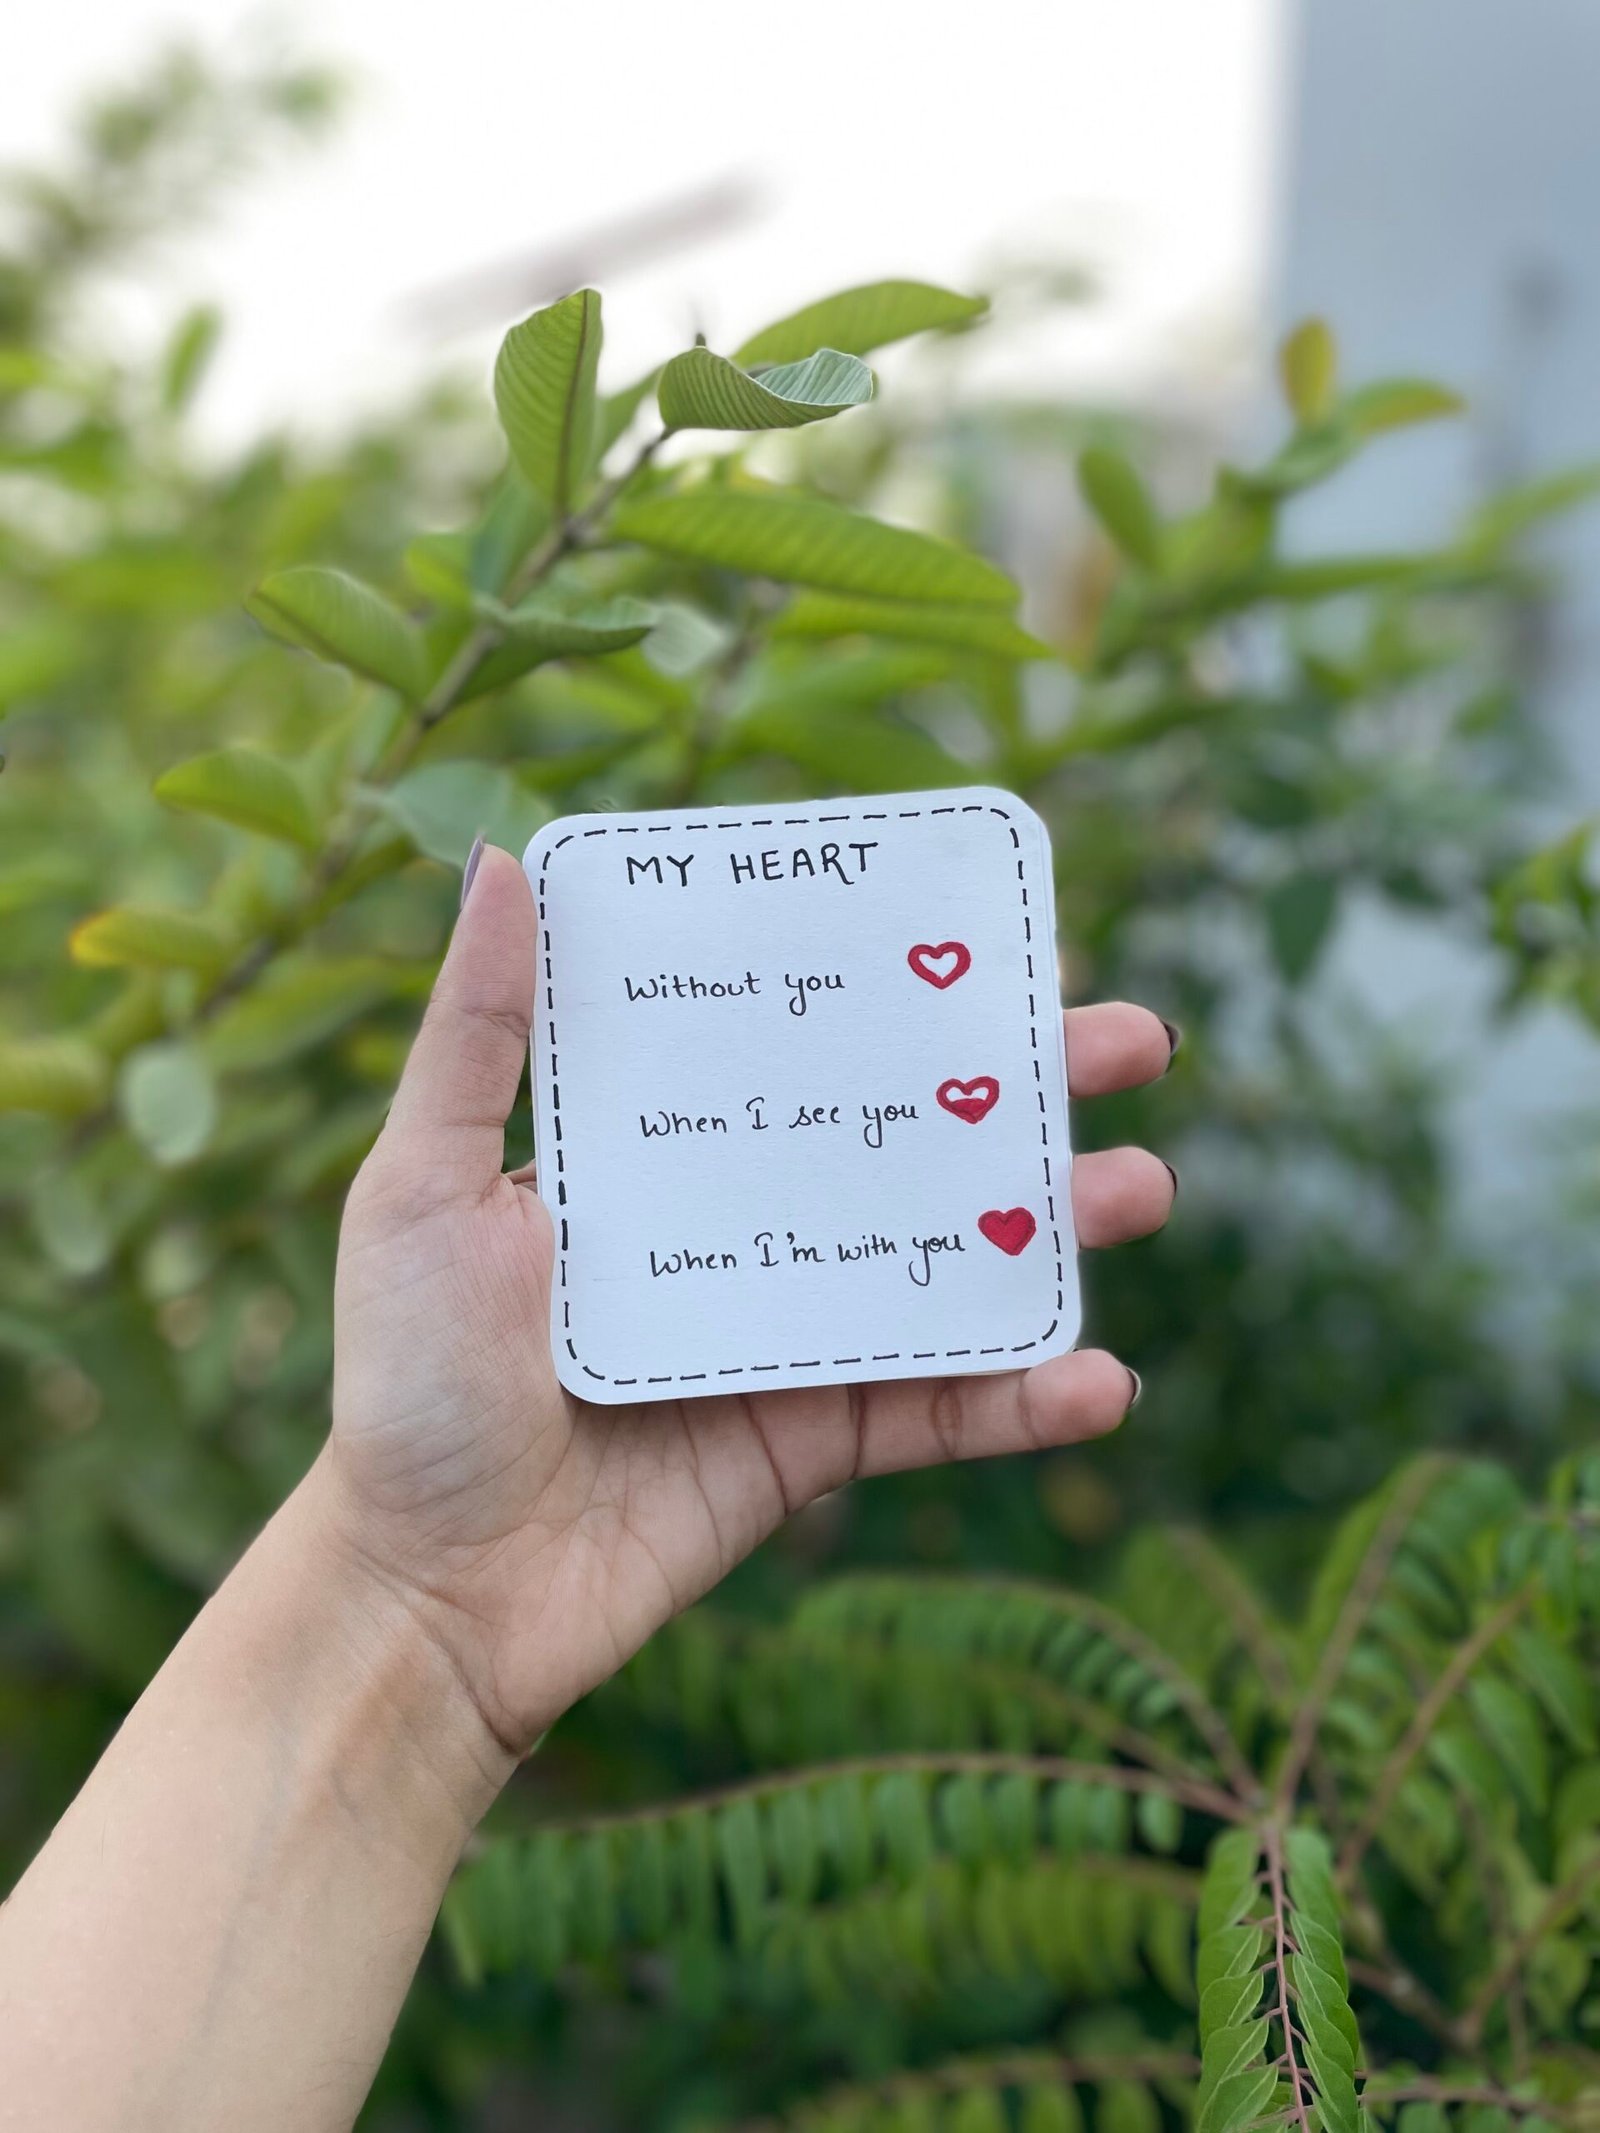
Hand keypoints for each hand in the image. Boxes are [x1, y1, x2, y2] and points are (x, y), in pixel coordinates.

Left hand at [320, 846, 1176, 1771]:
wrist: (425, 1592)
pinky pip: (936, 1411)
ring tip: (1141, 1188)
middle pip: (905, 1139)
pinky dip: (1021, 1401)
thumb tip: (505, 859)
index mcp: (658, 1153)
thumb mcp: (419, 1186)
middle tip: (1136, 1042)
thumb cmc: (404, 1381)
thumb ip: (475, 1038)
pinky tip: (1099, 1378)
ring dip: (1055, 1229)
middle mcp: (737, 1229)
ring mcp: (787, 1335)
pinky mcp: (813, 1444)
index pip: (799, 1044)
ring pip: (948, 1264)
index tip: (1001, 934)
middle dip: (1026, 1090)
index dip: (901, 989)